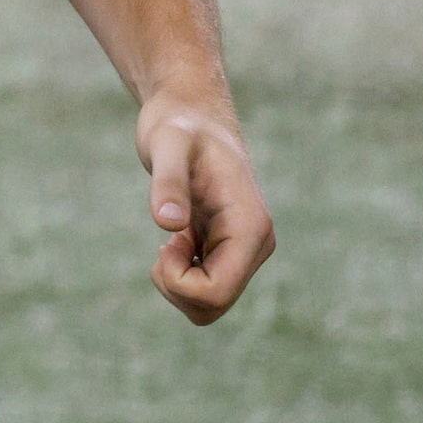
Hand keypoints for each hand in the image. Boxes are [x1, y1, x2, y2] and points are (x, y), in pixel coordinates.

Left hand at [137, 92, 274, 324]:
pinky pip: (203, 290)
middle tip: (167, 242)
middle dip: (175, 285)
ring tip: (172, 238)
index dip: (178, 281)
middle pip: (211, 307)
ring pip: (207, 305)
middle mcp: (256, 245)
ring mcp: (245, 252)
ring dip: (176, 282)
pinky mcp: (229, 252)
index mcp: (251, 227)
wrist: (190, 115)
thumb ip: (168, 180)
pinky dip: (179, 274)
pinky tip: (178, 238)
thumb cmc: (178, 125)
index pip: (216, 292)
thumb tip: (168, 223)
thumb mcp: (166, 144)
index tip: (167, 241)